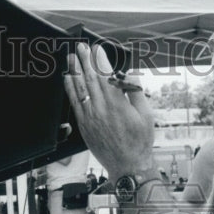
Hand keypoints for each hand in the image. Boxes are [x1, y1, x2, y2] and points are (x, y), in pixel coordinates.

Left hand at [64, 44, 154, 177]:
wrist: (128, 166)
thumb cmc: (140, 142)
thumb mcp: (146, 115)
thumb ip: (135, 92)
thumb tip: (129, 74)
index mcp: (117, 106)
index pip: (105, 76)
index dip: (99, 60)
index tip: (97, 49)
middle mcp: (101, 110)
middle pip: (89, 79)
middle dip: (84, 61)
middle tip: (81, 47)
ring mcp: (90, 118)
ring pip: (79, 89)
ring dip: (74, 71)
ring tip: (71, 58)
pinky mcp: (84, 126)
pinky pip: (74, 103)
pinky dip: (70, 89)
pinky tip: (67, 79)